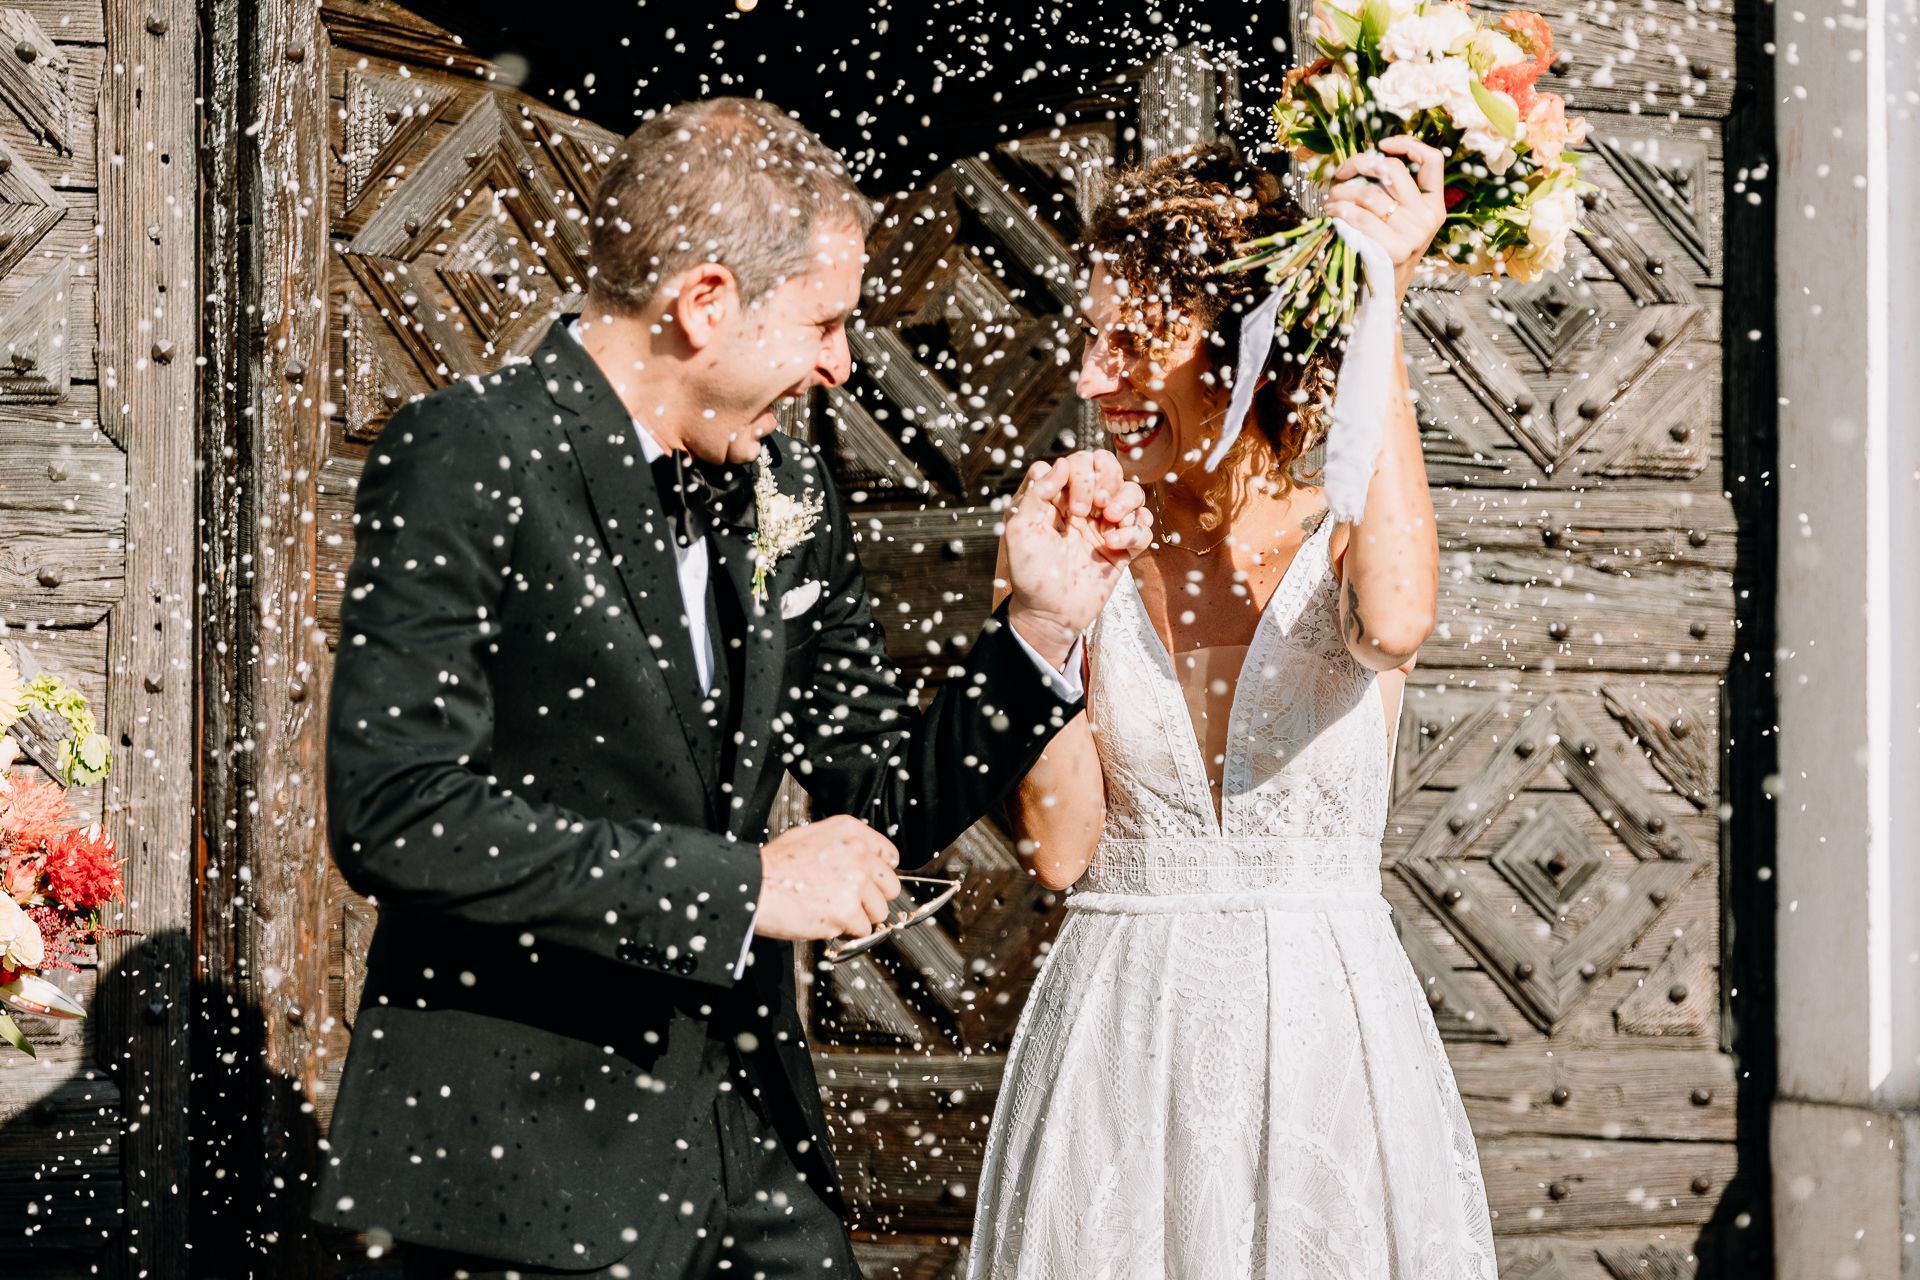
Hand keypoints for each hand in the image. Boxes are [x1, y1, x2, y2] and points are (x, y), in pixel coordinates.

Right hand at [754, 815, 902, 941]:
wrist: (754, 885)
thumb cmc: (774, 865)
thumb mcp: (810, 837)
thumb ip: (841, 845)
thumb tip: (859, 860)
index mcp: (850, 832)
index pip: (889, 855)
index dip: (879, 874)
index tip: (872, 883)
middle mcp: (858, 854)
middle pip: (890, 886)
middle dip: (872, 899)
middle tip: (852, 902)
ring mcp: (855, 883)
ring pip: (879, 911)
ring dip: (860, 917)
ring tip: (834, 911)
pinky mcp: (847, 911)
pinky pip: (862, 930)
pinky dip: (846, 932)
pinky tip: (827, 920)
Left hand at [1001, 450, 1152, 668]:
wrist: (1049, 615)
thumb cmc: (1029, 576)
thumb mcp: (1019, 530)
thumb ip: (1036, 493)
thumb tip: (1061, 463)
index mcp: (1056, 498)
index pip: (1077, 462)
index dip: (1079, 475)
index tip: (1070, 506)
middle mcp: (1083, 507)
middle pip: (1108, 467)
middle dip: (1107, 479)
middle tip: (1094, 507)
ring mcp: (1104, 526)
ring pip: (1132, 492)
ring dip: (1127, 500)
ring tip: (1110, 522)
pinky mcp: (1122, 548)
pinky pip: (1143, 527)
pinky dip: (1135, 531)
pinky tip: (1115, 544)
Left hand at [1323, 135, 1447, 303]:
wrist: (1385, 295)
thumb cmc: (1384, 251)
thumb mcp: (1399, 221)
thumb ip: (1391, 192)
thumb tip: (1364, 160)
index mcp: (1434, 205)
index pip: (1433, 160)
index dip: (1407, 144)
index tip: (1381, 144)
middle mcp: (1429, 217)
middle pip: (1392, 170)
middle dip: (1359, 164)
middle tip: (1340, 174)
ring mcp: (1415, 234)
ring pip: (1370, 193)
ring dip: (1341, 192)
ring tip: (1330, 201)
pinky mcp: (1397, 249)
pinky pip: (1361, 217)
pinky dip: (1340, 211)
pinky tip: (1332, 214)